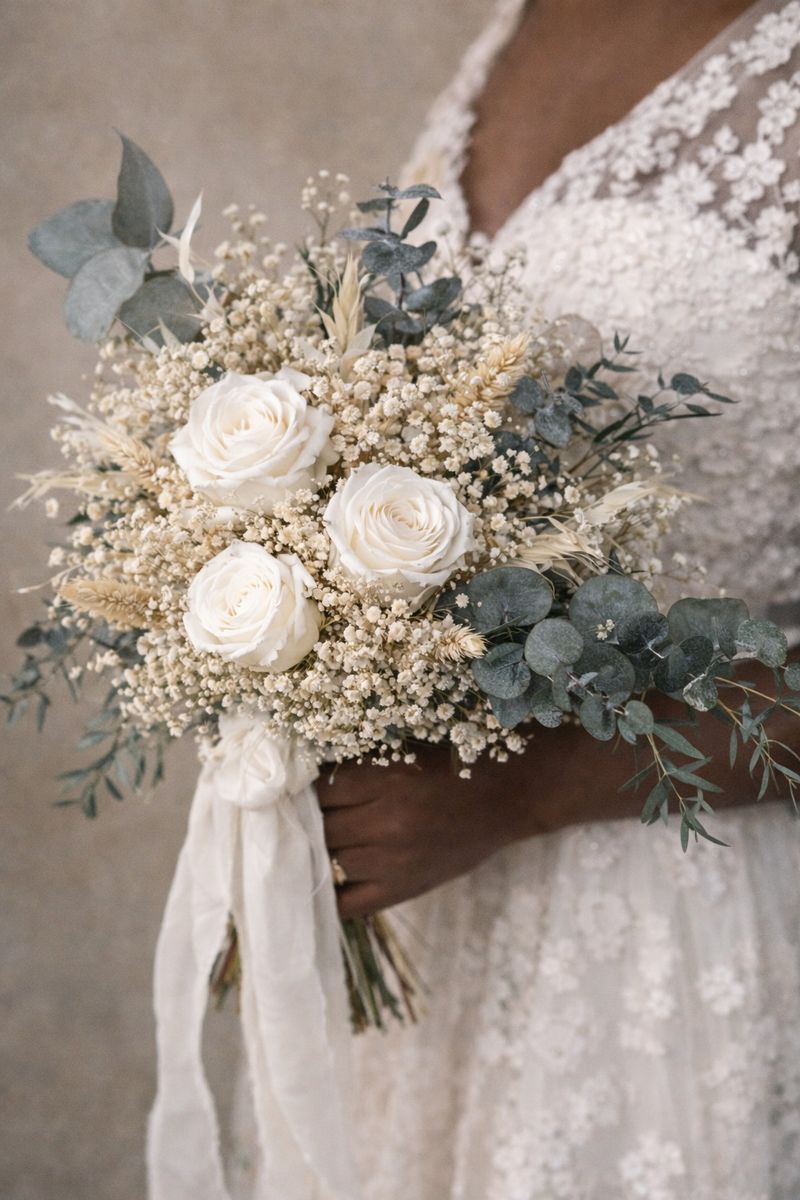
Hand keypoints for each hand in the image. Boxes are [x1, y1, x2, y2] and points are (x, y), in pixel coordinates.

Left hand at [319, 744, 533, 917]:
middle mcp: (386, 822)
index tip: (300, 788)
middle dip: (309, 821)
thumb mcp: (405, 753)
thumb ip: (362, 766)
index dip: (306, 789)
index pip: (319, 790)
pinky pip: (346, 903)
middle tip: (301, 816)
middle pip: (320, 827)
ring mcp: (393, 861)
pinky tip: (321, 879)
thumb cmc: (454, 767)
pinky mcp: (402, 889)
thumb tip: (309, 775)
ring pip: (328, 861)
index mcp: (386, 780)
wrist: (507, 798)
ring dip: (319, 852)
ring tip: (316, 841)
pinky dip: (329, 893)